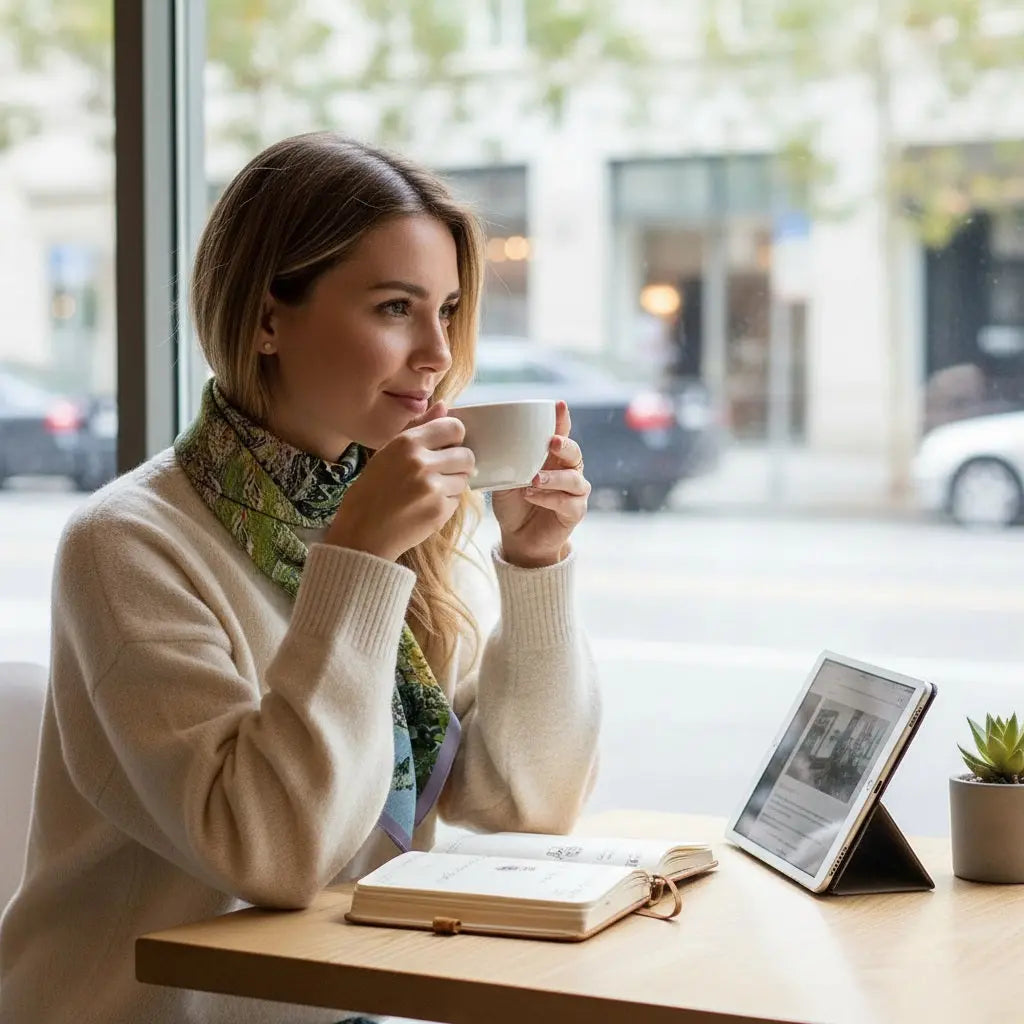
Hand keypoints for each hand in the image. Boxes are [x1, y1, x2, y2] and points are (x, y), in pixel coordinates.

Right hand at [324, 402, 474, 560]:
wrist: (362, 533)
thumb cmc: (371, 491)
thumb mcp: (387, 452)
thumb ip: (418, 428)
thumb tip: (444, 405)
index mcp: (407, 443)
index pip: (455, 427)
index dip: (454, 438)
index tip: (445, 448)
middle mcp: (422, 462)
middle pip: (467, 455)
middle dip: (458, 464)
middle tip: (439, 474)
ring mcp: (433, 488)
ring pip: (465, 478)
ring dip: (453, 484)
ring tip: (428, 492)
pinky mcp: (440, 510)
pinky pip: (457, 499)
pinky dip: (446, 503)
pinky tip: (425, 506)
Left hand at [491, 400, 589, 567]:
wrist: (518, 538)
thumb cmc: (512, 503)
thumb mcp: (503, 477)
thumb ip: (501, 458)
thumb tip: (479, 436)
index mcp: (553, 457)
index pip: (561, 432)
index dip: (562, 419)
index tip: (558, 405)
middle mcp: (568, 471)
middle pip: (575, 452)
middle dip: (565, 445)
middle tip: (551, 442)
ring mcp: (574, 492)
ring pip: (574, 479)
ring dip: (554, 477)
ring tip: (534, 478)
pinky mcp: (574, 512)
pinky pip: (568, 502)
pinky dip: (549, 498)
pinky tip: (532, 495)